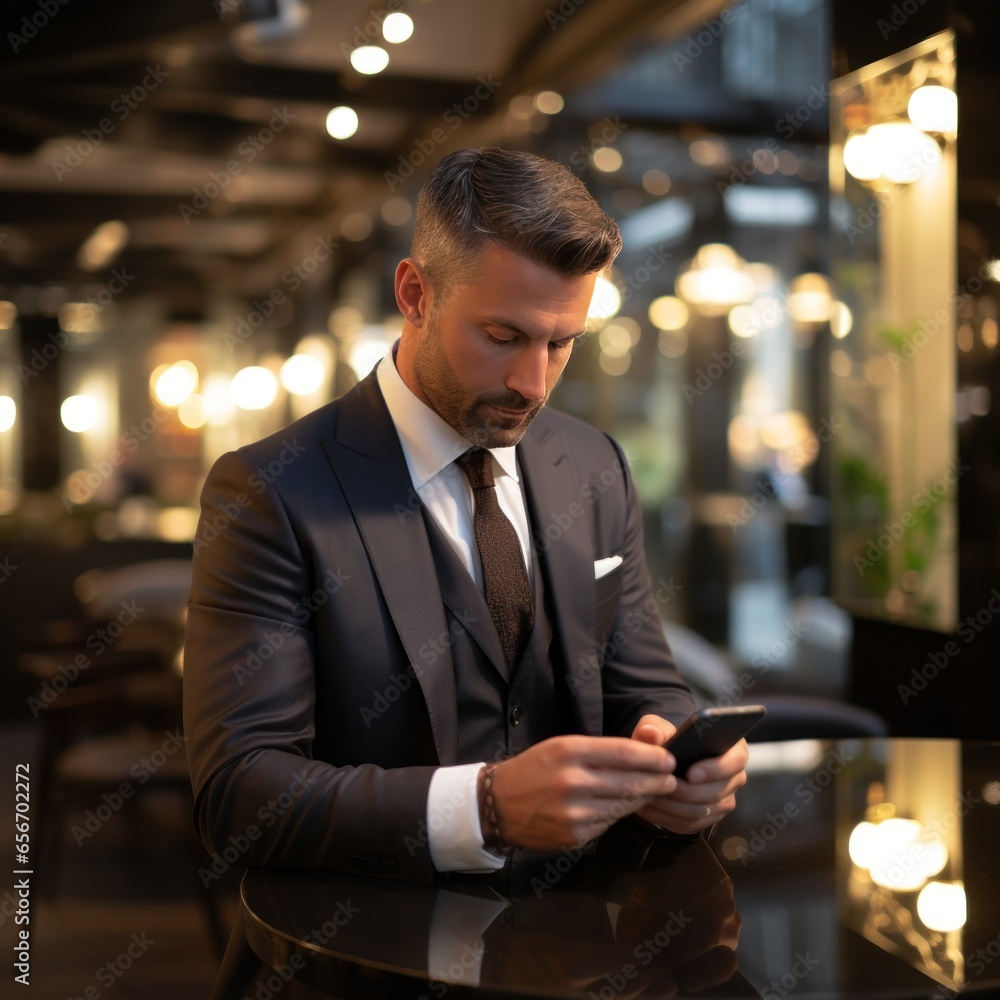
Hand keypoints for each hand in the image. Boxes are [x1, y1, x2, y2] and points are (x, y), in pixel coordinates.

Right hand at [488, 735, 677, 849]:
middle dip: (657, 781)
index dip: (652, 756)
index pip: (623, 752)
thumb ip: (598, 751)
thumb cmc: (534, 768)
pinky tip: (621, 807)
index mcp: (570, 751)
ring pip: (623, 805)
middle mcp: (573, 781)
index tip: (669, 758)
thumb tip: (642, 755)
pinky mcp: (575, 835)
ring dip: (642, 799)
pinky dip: (617, 814)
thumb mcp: (561, 747)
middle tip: (673, 779)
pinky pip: (608, 823)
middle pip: (630, 781)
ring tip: (654, 792)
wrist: (498, 803)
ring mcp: (575, 812)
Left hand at [630, 714, 747, 834]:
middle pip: (717, 792)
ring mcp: (723, 800)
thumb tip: (650, 733)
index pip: (736, 761)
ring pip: (702, 811)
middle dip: (687, 792)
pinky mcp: (708, 817)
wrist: (664, 762)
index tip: (691, 774)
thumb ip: (654, 728)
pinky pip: (691, 824)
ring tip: (654, 796)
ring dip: (675, 806)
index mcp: (732, 750)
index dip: (715, 769)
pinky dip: (669, 818)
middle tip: (664, 787)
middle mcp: (733, 778)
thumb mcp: (659, 729)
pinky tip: (651, 808)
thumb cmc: (668, 741)